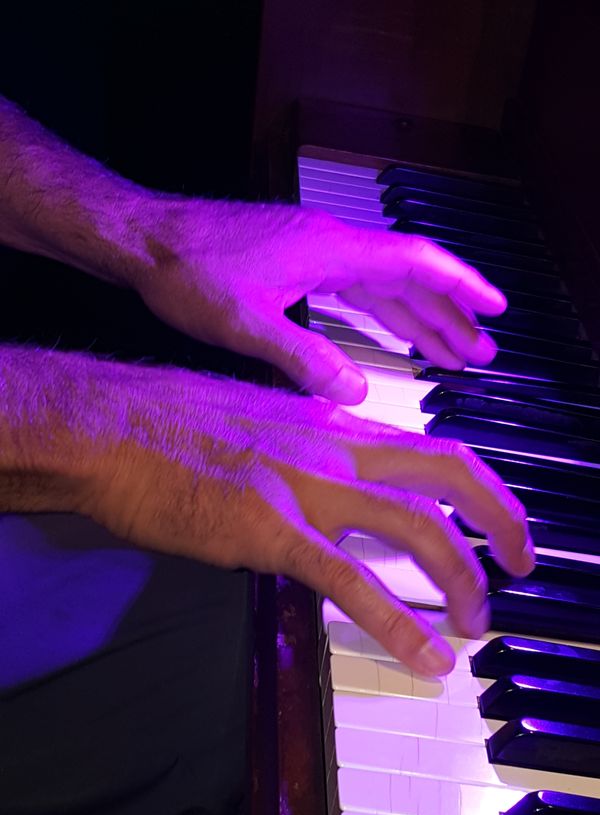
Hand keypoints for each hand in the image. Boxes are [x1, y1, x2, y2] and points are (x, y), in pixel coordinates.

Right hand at [82, 361, 532, 675]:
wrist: (105, 422)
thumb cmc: (166, 419)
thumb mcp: (255, 420)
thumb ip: (304, 447)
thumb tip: (329, 474)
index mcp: (330, 423)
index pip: (430, 446)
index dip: (480, 485)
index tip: (497, 519)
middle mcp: (332, 447)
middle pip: (449, 474)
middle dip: (501, 520)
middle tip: (519, 564)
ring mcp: (305, 487)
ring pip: (416, 528)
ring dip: (461, 579)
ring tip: (475, 624)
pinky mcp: (268, 529)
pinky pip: (350, 580)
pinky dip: (398, 623)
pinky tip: (426, 658)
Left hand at [130, 196, 506, 403]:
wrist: (143, 239)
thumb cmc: (187, 271)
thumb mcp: (247, 325)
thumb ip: (305, 359)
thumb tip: (355, 394)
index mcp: (330, 251)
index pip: (415, 263)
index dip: (460, 286)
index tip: (495, 308)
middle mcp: (330, 246)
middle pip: (406, 279)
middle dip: (446, 316)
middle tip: (479, 353)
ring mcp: (312, 253)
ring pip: (381, 286)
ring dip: (417, 317)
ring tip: (449, 351)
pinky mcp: (293, 263)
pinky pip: (354, 289)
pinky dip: (379, 313)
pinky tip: (390, 333)